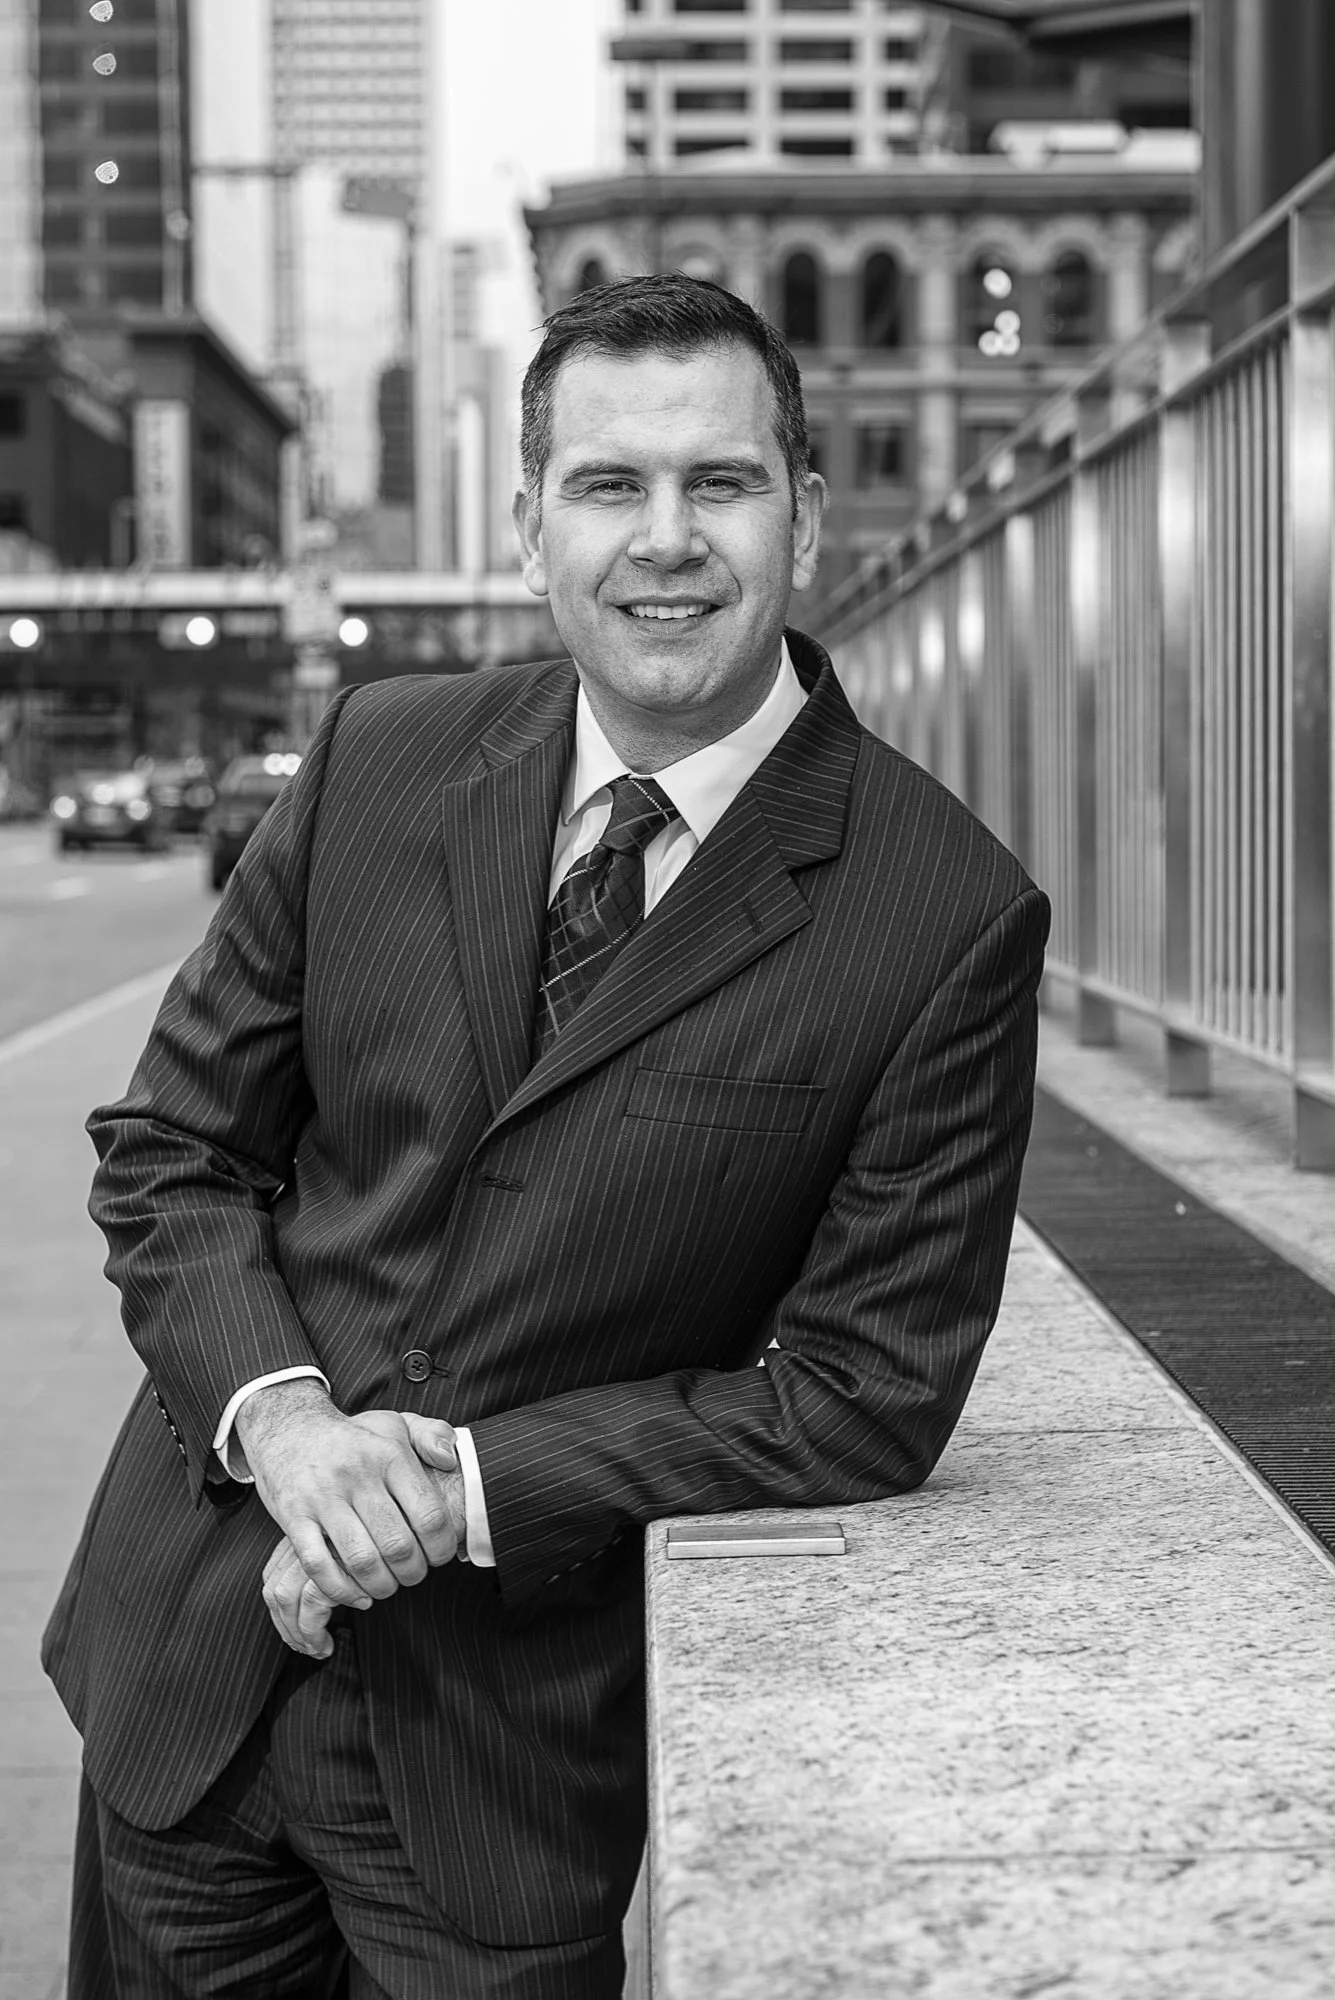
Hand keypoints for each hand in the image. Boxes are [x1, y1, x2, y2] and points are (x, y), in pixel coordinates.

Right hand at [259, 1409, 465, 1657]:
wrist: (288, 1428)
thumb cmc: (352, 1437)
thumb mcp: (396, 1423)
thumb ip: (433, 1434)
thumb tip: (450, 1460)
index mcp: (388, 1455)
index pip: (429, 1514)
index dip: (441, 1546)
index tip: (440, 1555)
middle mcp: (357, 1475)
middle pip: (397, 1544)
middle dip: (413, 1572)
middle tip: (414, 1575)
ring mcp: (322, 1497)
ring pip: (360, 1560)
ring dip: (381, 1585)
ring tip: (387, 1585)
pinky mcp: (293, 1516)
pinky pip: (318, 1565)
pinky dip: (341, 1590)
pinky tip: (357, 1595)